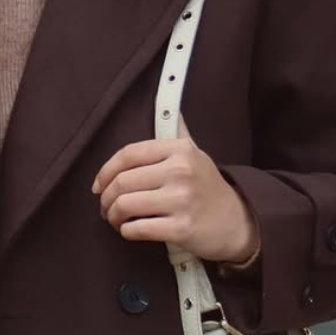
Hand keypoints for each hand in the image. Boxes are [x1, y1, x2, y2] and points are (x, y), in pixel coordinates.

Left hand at [90, 114, 260, 263]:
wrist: (237, 222)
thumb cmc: (208, 188)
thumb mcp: (196, 154)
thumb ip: (177, 131)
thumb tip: (169, 103)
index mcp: (180, 150)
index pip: (129, 154)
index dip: (105, 171)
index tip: (98, 185)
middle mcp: (180, 171)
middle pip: (122, 182)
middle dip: (106, 199)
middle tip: (105, 208)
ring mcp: (181, 200)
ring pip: (125, 206)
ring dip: (112, 216)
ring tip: (115, 219)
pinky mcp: (181, 228)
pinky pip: (137, 229)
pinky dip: (126, 231)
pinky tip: (130, 230)